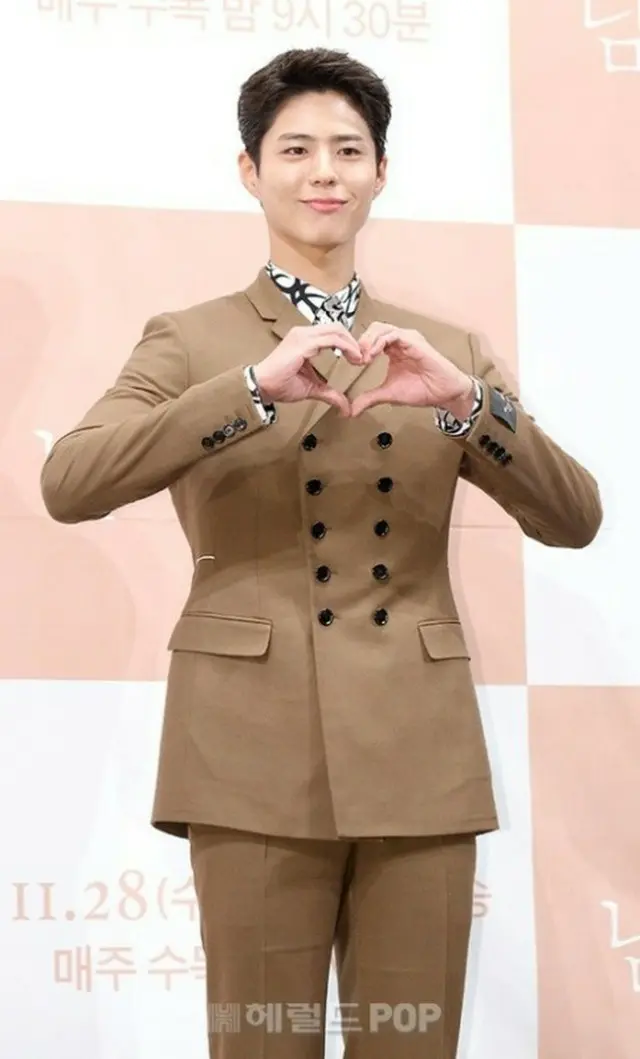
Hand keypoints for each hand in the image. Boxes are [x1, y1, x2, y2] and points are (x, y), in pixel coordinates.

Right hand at [252, 324, 363, 416]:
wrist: (262, 386)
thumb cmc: (281, 385)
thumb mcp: (312, 389)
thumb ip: (330, 394)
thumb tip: (345, 408)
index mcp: (304, 339)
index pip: (332, 332)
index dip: (348, 343)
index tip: (358, 359)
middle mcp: (304, 333)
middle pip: (337, 327)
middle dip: (353, 341)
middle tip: (363, 358)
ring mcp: (303, 336)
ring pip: (336, 330)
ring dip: (352, 344)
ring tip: (360, 359)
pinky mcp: (303, 343)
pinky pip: (331, 339)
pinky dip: (346, 347)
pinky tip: (353, 358)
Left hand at [351, 323, 473, 418]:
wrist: (444, 393)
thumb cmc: (422, 389)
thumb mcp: (388, 394)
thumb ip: (369, 398)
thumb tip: (351, 411)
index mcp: (393, 349)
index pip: (370, 338)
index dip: (358, 347)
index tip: (350, 362)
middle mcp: (400, 340)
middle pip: (374, 329)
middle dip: (360, 341)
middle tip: (354, 358)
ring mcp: (408, 339)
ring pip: (381, 329)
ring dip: (368, 341)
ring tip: (362, 358)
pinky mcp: (415, 342)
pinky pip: (394, 335)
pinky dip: (380, 342)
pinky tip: (373, 355)